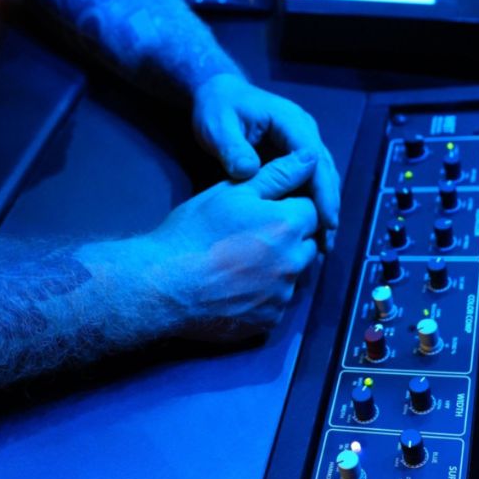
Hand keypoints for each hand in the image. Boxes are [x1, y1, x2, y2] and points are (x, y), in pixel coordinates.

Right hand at [149, 150, 320, 339]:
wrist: (166, 285)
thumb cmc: (195, 231)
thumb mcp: (232, 191)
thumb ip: (277, 175)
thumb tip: (310, 158)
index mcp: (288, 224)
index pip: (312, 209)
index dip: (290, 206)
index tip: (267, 210)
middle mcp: (293, 261)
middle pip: (308, 244)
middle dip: (291, 237)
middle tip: (255, 235)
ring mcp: (282, 295)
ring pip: (294, 274)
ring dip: (280, 267)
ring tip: (244, 262)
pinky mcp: (269, 320)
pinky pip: (278, 302)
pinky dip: (266, 294)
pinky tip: (239, 287)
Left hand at [191, 74, 339, 240]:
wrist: (217, 94)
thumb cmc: (218, 107)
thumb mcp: (219, 126)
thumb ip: (233, 149)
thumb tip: (248, 173)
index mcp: (291, 121)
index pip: (314, 158)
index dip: (322, 190)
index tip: (324, 219)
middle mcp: (304, 131)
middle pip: (325, 171)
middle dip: (328, 205)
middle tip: (328, 242)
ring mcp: (301, 143)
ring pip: (322, 178)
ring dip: (324, 208)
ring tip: (324, 243)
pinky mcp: (294, 157)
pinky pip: (308, 181)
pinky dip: (311, 204)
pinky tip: (310, 229)